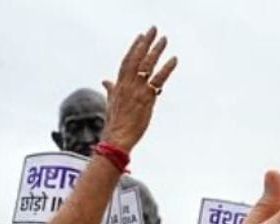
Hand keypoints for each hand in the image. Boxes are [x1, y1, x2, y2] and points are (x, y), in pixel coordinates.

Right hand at [101, 28, 177, 151]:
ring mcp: (137, 91)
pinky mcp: (147, 99)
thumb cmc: (114, 124)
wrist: (116, 138)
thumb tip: (105, 80)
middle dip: (145, 43)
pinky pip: (158, 80)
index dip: (134, 48)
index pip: (126, 61)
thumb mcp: (110, 103)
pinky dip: (166, 69)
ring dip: (156, 51)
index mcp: (119, 86)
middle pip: (137, 59)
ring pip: (147, 66)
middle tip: (154, 30)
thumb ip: (111, 89)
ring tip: (164, 40)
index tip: (140, 36)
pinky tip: (174, 59)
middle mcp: (127, 85)